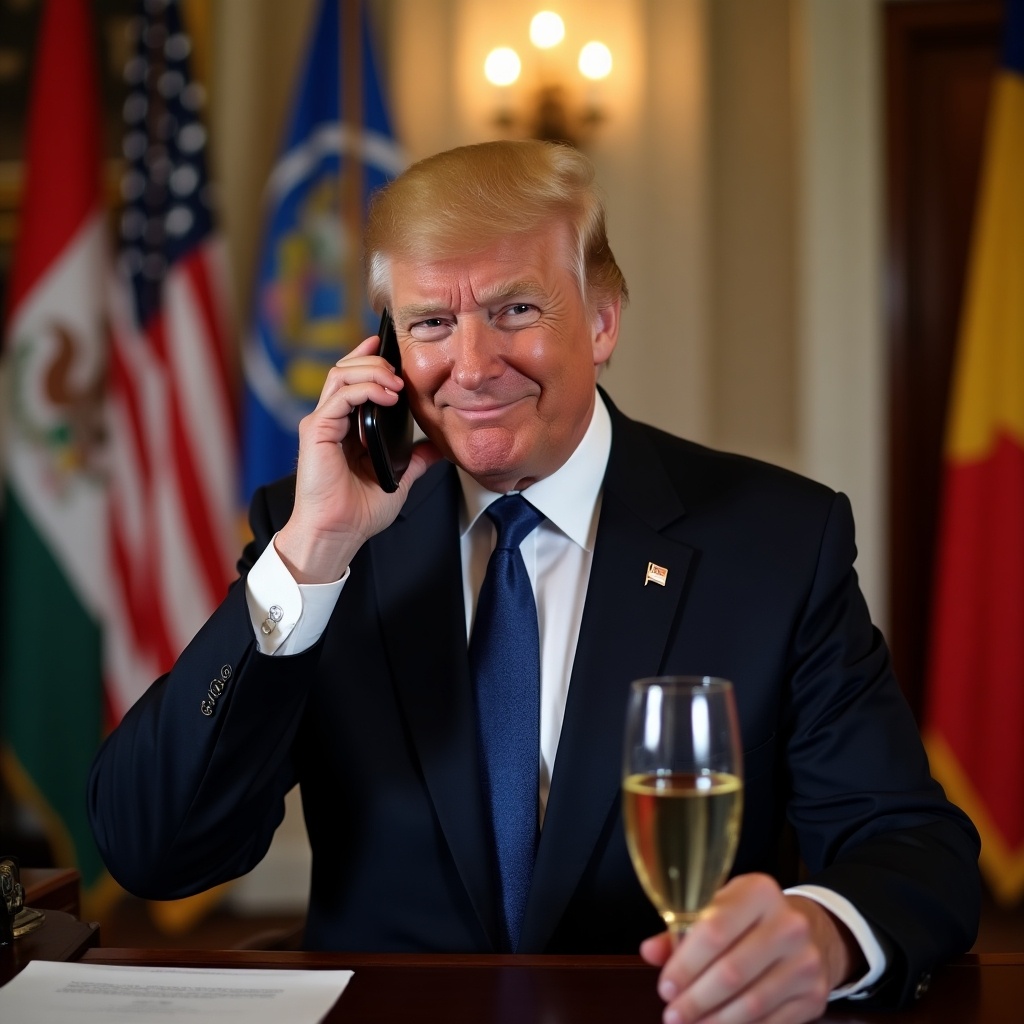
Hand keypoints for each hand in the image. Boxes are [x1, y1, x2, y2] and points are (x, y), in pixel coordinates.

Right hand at [275, 334, 442, 582]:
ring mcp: (322, 423)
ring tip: (397, 382)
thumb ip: (414, 460)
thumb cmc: (358, 512)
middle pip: (346, 369)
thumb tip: (436, 448)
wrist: (338, 534)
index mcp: (346, 428)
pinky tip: (388, 396)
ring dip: (372, 370)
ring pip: (341, 375)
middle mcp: (330, 420)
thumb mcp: (397, 480)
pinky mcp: (316, 431)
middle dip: (375, 360)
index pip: (354, 380)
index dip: (370, 360)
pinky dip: (365, 388)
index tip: (392, 349)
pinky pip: (340, 396)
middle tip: (400, 367)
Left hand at [639, 874, 864, 1023]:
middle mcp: (788, 924)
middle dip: (696, 999)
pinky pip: (772, 1021)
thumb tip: (648, 952)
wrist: (806, 930)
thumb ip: (681, 930)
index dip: (686, 964)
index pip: (715, 930)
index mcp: (758, 892)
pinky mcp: (814, 995)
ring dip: (715, 1020)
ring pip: (752, 1002)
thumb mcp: (718, 909)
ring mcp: (806, 961)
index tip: (666, 987)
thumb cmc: (749, 918)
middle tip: (672, 1014)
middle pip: (732, 971)